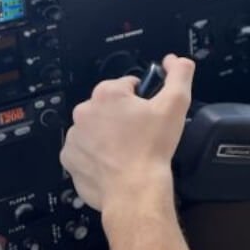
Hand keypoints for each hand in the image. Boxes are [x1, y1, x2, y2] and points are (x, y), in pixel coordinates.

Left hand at [60, 54, 193, 212]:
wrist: (134, 189)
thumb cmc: (152, 148)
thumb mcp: (177, 103)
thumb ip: (180, 74)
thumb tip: (175, 61)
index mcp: (107, 94)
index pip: (128, 84)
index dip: (143, 98)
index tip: (149, 114)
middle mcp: (85, 111)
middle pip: (110, 105)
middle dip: (124, 115)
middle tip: (141, 132)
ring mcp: (74, 136)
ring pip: (96, 126)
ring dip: (109, 132)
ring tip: (128, 148)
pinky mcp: (69, 158)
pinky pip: (84, 148)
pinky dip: (97, 152)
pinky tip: (114, 159)